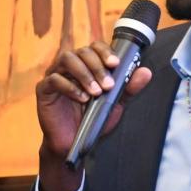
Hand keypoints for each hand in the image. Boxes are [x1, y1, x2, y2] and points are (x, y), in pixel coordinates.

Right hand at [35, 40, 152, 190]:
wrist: (74, 142)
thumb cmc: (92, 120)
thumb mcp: (114, 104)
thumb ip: (128, 88)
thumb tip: (146, 71)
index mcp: (87, 66)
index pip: (94, 47)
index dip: (104, 51)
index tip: (115, 64)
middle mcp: (70, 67)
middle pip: (82, 51)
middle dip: (97, 67)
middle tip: (108, 85)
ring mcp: (55, 76)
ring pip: (67, 59)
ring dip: (84, 73)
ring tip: (95, 92)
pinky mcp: (44, 89)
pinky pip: (54, 79)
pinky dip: (70, 87)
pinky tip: (81, 98)